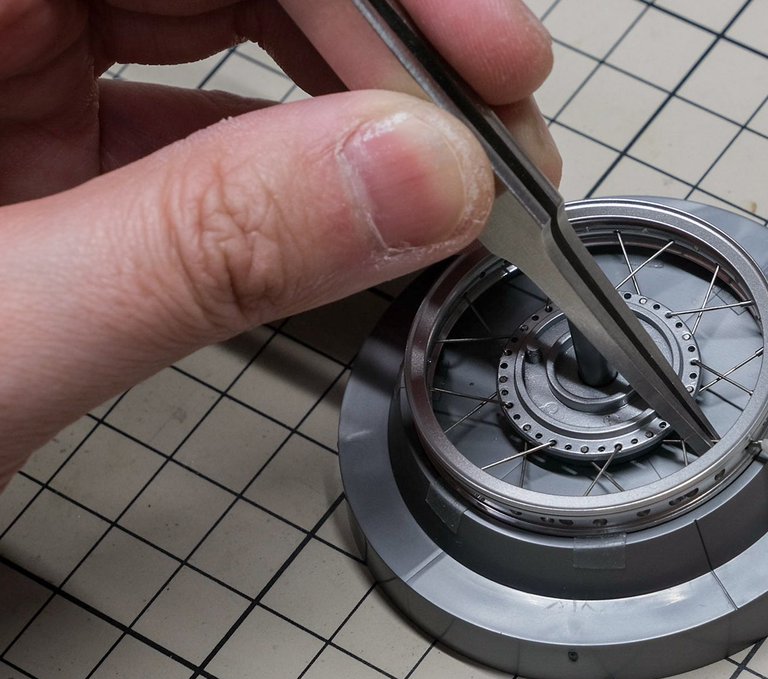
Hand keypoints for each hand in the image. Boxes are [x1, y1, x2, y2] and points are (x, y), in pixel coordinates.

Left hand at [0, 0, 558, 487]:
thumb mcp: (6, 336)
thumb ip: (204, 248)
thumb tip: (417, 179)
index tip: (489, 65)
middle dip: (391, 37)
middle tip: (496, 126)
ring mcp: (11, 70)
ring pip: (221, 24)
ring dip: (356, 96)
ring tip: (448, 170)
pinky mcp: (36, 137)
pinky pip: (186, 106)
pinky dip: (291, 158)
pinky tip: (352, 205)